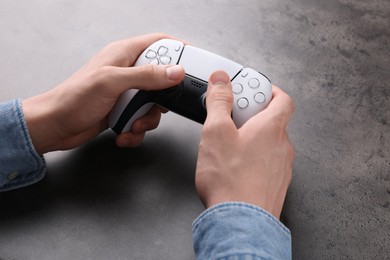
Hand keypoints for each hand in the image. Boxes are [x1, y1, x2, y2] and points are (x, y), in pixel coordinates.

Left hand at [22, 33, 184, 153]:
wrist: (55, 126)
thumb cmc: (74, 98)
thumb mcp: (113, 82)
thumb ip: (147, 76)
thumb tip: (175, 72)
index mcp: (123, 55)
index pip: (158, 43)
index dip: (177, 50)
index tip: (192, 62)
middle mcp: (127, 72)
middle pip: (161, 79)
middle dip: (162, 97)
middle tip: (157, 104)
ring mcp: (126, 93)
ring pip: (154, 104)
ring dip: (148, 119)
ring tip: (134, 123)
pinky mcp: (123, 111)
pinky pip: (142, 120)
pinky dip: (136, 130)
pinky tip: (124, 133)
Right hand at [195, 70, 294, 218]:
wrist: (241, 223)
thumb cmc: (231, 180)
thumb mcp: (216, 132)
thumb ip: (219, 101)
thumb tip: (221, 80)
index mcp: (272, 128)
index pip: (282, 98)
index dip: (268, 90)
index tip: (250, 91)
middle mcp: (282, 146)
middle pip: (273, 120)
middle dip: (252, 115)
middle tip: (231, 119)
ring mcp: (281, 167)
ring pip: (269, 142)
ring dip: (252, 137)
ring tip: (229, 144)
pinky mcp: (275, 183)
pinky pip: (267, 161)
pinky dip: (254, 157)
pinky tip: (235, 166)